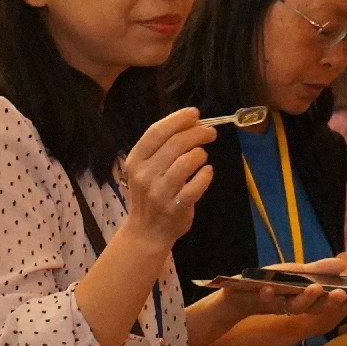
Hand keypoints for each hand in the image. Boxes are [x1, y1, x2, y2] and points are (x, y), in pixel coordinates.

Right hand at [123, 109, 217, 246]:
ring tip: (202, 156)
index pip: (157, 132)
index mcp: (135, 160)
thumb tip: (190, 121)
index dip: (178, 119)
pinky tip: (206, 172)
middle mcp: (144, 175)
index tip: (195, 114)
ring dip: (200, 154)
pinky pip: (197, 185)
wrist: (147, 231)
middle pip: (176, 143)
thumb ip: (162, 147)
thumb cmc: (150, 194)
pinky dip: (206, 175)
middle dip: (197, 133)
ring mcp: (159, 192)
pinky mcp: (176, 207)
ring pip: (187, 161)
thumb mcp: (145, 168)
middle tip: (210, 133)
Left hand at [218, 272, 346, 321]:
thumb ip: (318, 270)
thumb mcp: (297, 272)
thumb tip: (343, 267)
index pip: (332, 301)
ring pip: (296, 307)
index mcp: (310, 297)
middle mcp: (298, 305)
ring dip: (305, 299)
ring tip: (313, 288)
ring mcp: (281, 306)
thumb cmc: (273, 282)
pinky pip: (266, 301)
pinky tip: (266, 289)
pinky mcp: (262, 304)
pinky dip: (267, 295)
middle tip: (341, 295)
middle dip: (330, 302)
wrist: (240, 293)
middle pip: (318, 307)